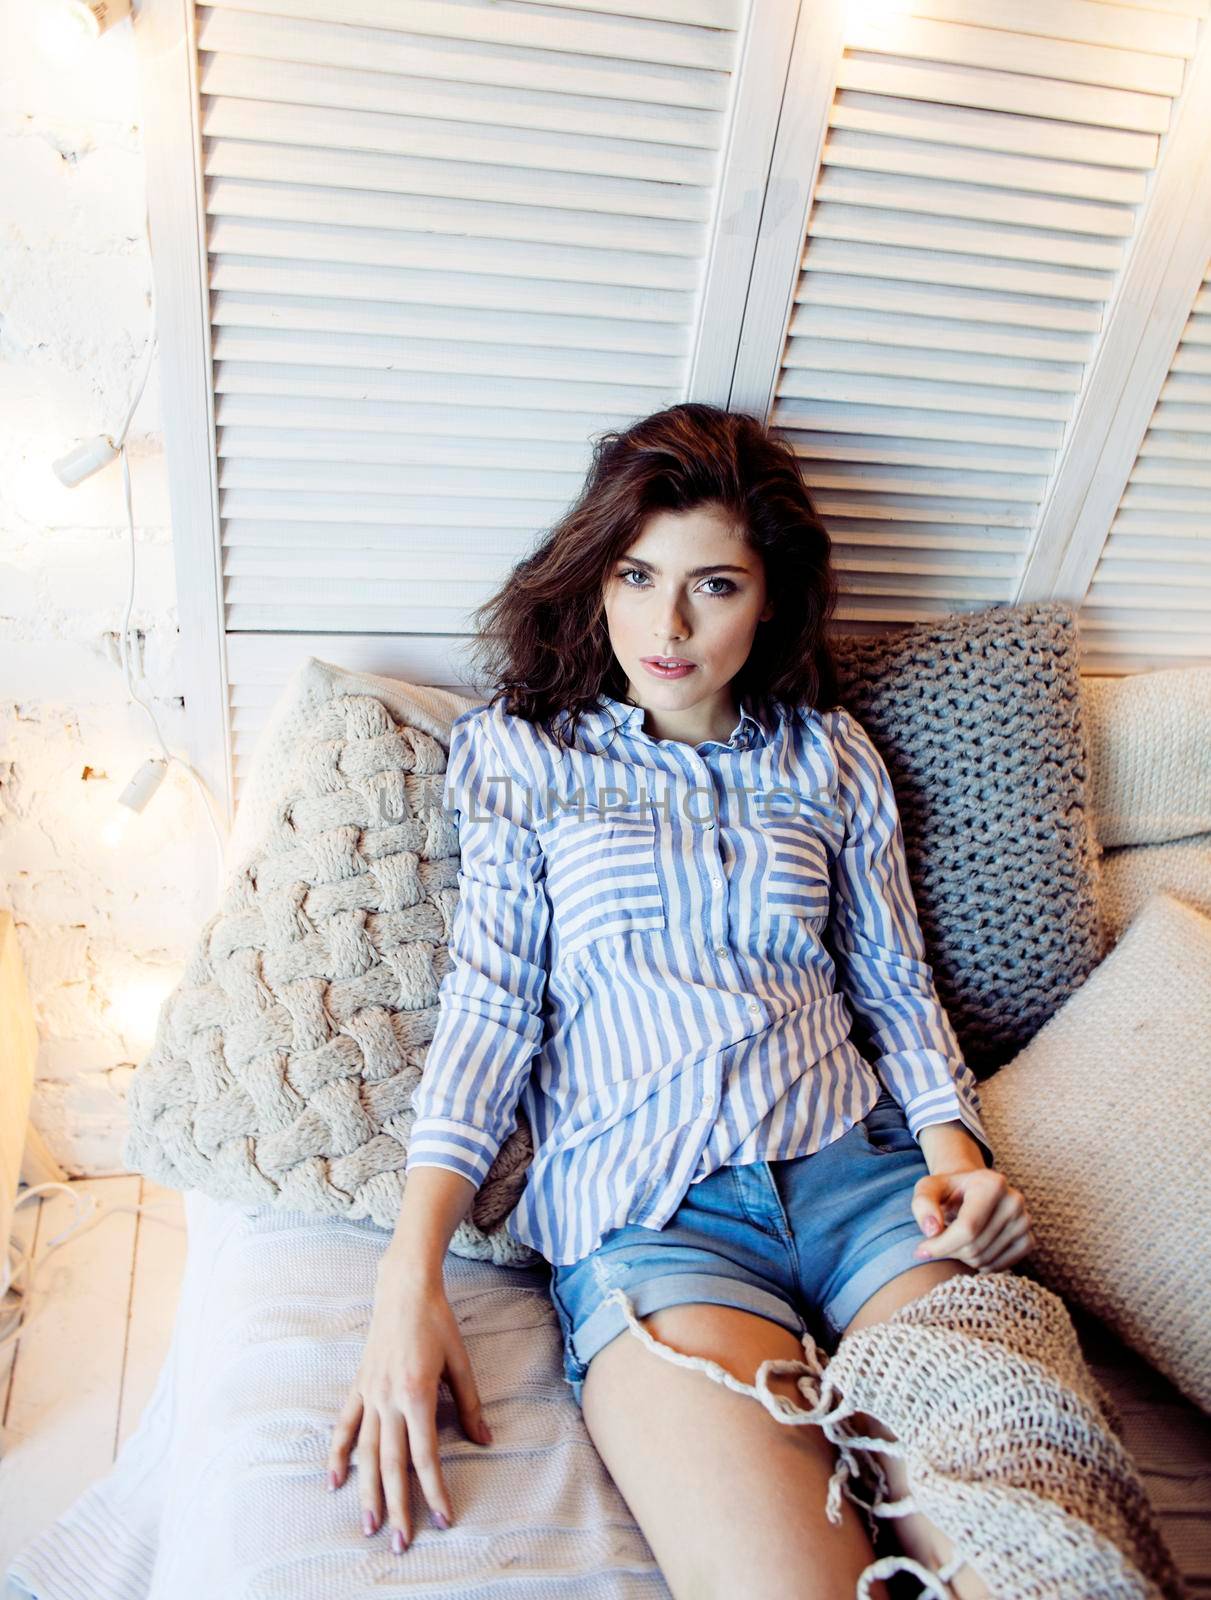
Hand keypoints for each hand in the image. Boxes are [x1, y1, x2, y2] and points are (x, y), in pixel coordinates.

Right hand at [327, 1260, 491, 1553]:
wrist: (404, 1289)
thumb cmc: (437, 1322)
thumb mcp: (460, 1362)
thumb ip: (469, 1404)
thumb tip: (485, 1440)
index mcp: (417, 1394)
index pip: (426, 1455)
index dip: (435, 1490)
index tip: (444, 1518)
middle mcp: (389, 1399)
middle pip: (393, 1463)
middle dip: (397, 1506)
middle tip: (399, 1542)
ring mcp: (369, 1393)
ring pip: (366, 1452)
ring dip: (367, 1491)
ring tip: (368, 1525)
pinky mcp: (359, 1386)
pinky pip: (345, 1425)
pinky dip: (337, 1453)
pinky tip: (332, 1481)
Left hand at [909, 1165, 1036, 1272]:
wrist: (972, 1191)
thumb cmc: (947, 1191)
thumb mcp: (928, 1188)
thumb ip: (923, 1204)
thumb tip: (932, 1230)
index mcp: (993, 1183)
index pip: (968, 1228)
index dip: (941, 1245)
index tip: (921, 1250)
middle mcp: (1014, 1201)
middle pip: (976, 1246)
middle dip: (949, 1251)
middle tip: (937, 1242)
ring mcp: (1024, 1222)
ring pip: (986, 1259)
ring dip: (962, 1258)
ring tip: (954, 1241)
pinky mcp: (1028, 1240)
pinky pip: (1001, 1266)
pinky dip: (980, 1265)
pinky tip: (970, 1249)